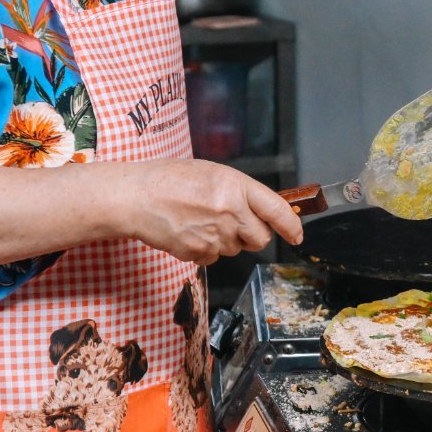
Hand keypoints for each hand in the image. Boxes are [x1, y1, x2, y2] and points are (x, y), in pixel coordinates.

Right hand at [126, 159, 302, 265]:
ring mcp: (214, 235)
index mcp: (235, 186)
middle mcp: (229, 211)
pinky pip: (214, 258)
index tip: (297, 234)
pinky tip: (190, 231)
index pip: (277, 210)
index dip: (292, 225)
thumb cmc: (169, 180)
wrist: (134, 197)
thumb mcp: (213, 174)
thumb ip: (239, 193)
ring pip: (236, 249)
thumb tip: (261, 211)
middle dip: (253, 235)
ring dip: (226, 240)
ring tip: (201, 220)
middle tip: (235, 223)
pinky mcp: (198, 252)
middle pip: (261, 238)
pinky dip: (206, 249)